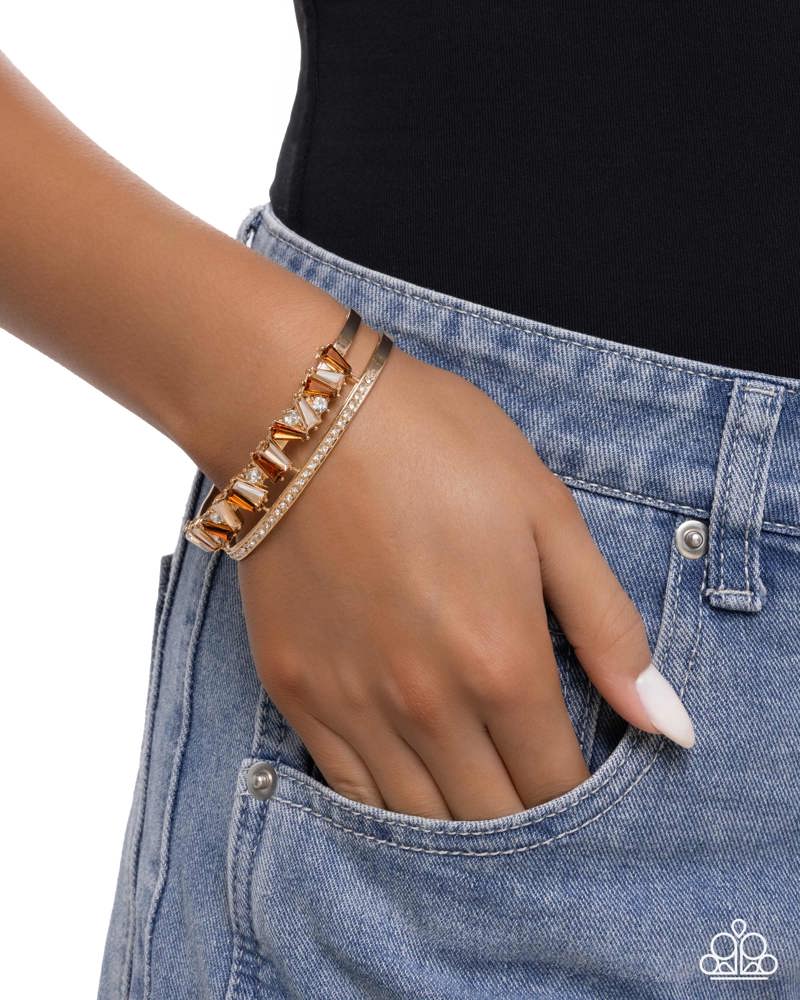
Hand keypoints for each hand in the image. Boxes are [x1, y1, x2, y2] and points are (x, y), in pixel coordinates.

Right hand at [237, 330, 691, 819]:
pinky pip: (345, 791)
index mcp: (502, 662)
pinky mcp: (296, 692)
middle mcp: (428, 704)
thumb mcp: (548, 517)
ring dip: (456, 820)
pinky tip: (405, 780)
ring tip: (472, 788)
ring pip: (417, 820)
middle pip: (490, 818)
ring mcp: (354, 704)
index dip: (576, 796)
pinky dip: (384, 807)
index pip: (555, 784)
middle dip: (522, 818)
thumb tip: (667, 724)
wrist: (306, 418)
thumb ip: (609, 629)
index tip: (575, 775)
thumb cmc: (437, 450)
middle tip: (526, 781)